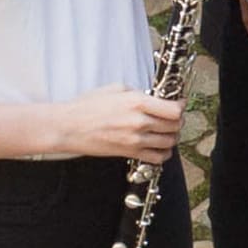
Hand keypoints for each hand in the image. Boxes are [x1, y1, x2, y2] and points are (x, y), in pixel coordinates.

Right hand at [55, 86, 181, 162]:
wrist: (67, 127)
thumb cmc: (87, 105)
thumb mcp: (116, 89)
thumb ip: (139, 93)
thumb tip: (154, 97)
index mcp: (138, 102)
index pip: (174, 110)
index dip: (180, 107)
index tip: (178, 105)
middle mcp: (140, 122)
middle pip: (175, 126)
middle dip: (177, 121)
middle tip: (172, 118)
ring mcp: (135, 140)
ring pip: (169, 142)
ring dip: (172, 137)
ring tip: (166, 132)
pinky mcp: (128, 153)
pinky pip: (157, 158)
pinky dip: (163, 153)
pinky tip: (158, 147)